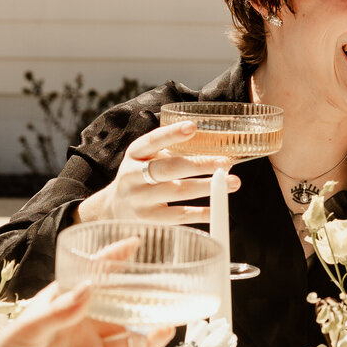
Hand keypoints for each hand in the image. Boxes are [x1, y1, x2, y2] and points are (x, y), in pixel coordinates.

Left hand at [0, 277, 168, 346]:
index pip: (94, 278)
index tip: (134, 245)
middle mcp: (82, 326)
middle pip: (120, 311)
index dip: (114, 261)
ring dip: (148, 337)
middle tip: (167, 296)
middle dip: (144, 304)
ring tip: (167, 329)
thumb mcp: (28, 327)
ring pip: (127, 342)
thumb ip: (60, 310)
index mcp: (64, 305)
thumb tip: (89, 287)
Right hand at [83, 119, 240, 223]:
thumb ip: (170, 150)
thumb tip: (212, 143)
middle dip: (200, 164)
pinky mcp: (149, 220)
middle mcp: (133, 176)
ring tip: (232, 182)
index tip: (193, 127)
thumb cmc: (140, 177)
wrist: (114, 208)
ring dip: (207, 186)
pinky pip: (178, 216)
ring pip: (177, 191)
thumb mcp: (145, 158)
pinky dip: (199, 213)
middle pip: (169, 168)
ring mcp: (140, 199)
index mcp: (134, 154)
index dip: (172, 134)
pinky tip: (216, 207)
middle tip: (226, 162)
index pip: (152, 141)